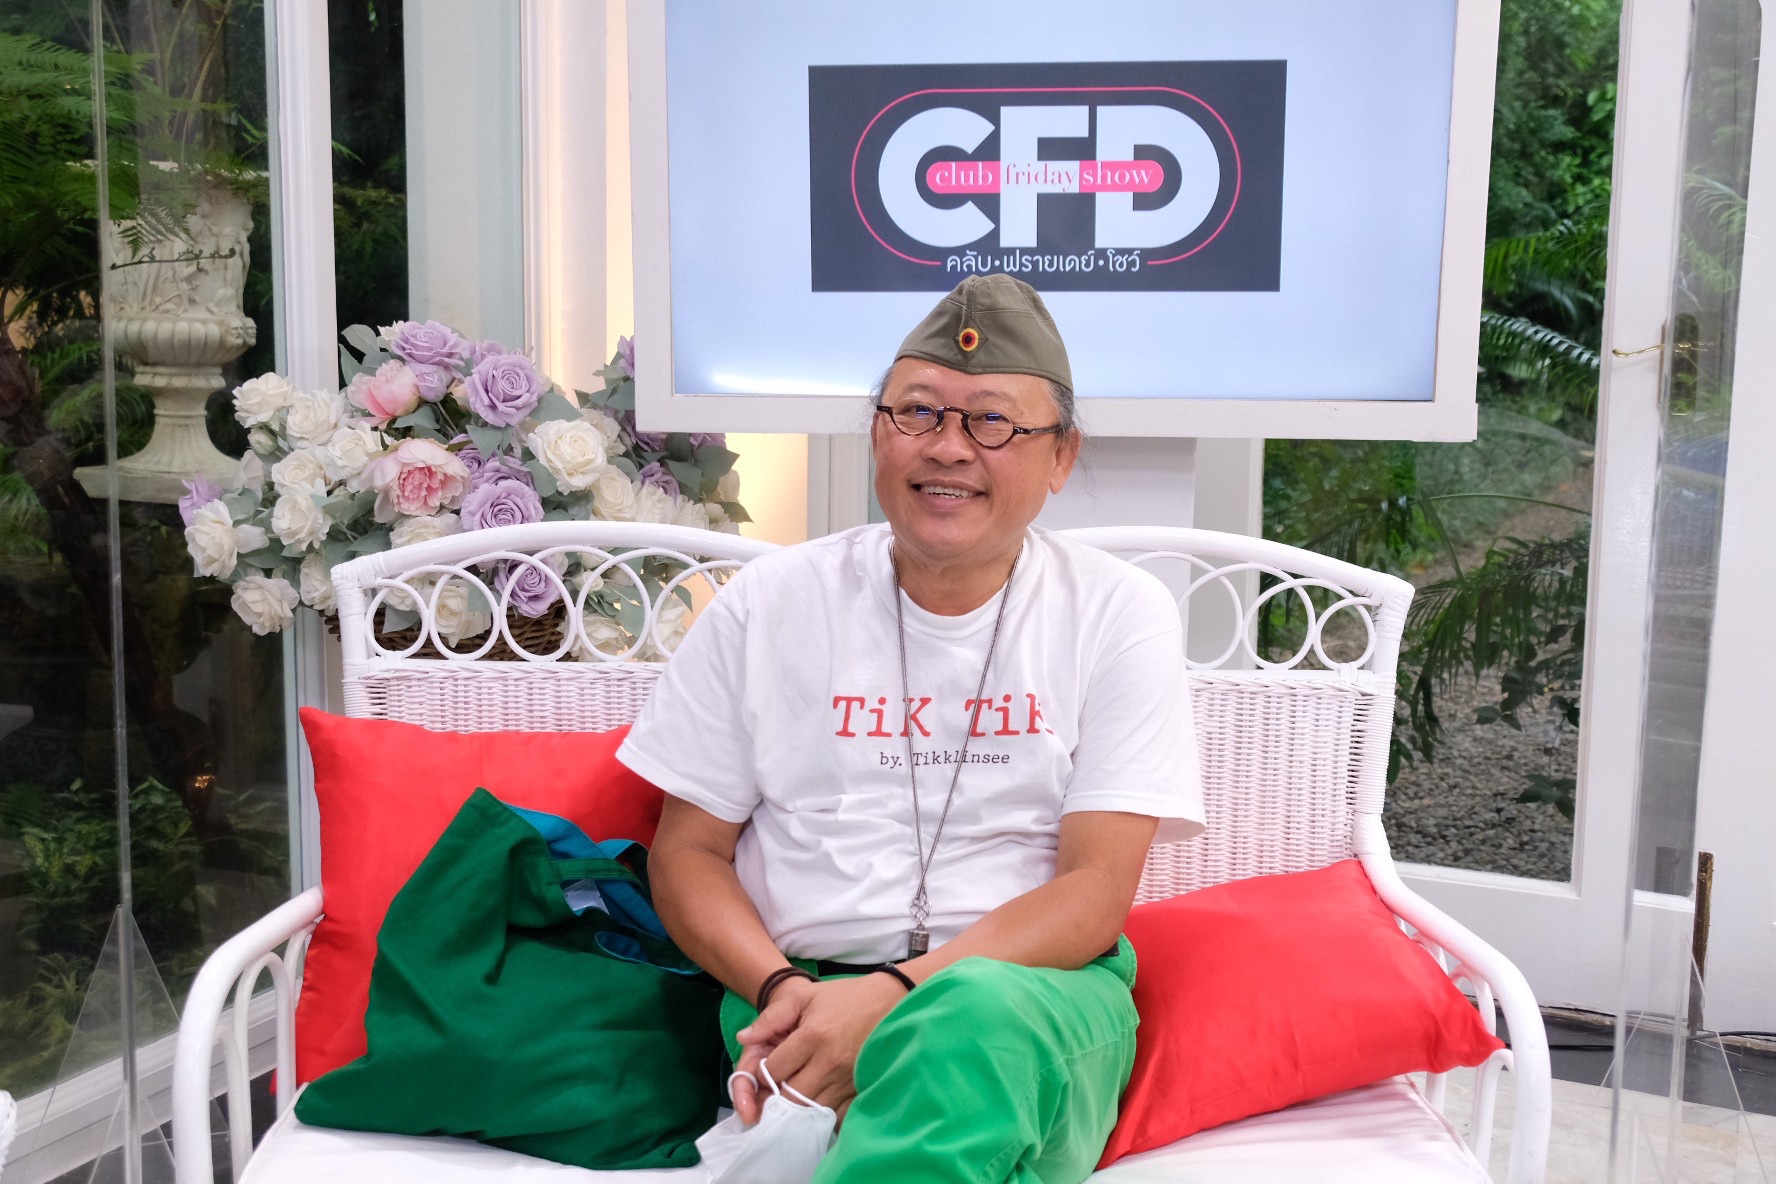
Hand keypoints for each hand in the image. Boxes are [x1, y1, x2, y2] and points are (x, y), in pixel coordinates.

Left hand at [736, 973, 906, 1119]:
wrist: (891, 1001)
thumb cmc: (844, 998)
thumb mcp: (804, 997)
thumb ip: (772, 1017)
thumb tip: (745, 1038)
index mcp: (813, 1036)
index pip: (775, 1070)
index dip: (763, 1074)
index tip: (765, 1070)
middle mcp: (830, 1062)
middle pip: (790, 1098)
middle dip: (776, 1097)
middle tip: (774, 1088)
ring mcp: (847, 1079)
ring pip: (810, 1110)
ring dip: (796, 1108)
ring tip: (792, 1094)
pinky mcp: (860, 1089)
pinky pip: (834, 1115)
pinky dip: (821, 1114)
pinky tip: (816, 1101)